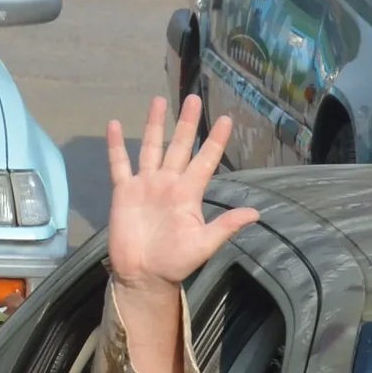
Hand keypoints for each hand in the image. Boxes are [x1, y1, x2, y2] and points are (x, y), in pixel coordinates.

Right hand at [103, 96, 258, 372]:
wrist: (144, 275)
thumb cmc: (176, 262)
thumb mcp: (204, 244)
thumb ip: (226, 225)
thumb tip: (256, 214)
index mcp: (189, 193)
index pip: (205, 160)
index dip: (215, 141)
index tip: (225, 119)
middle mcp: (169, 183)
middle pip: (179, 146)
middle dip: (187, 122)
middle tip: (194, 97)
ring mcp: (146, 185)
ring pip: (152, 148)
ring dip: (156, 125)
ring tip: (160, 100)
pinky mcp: (124, 192)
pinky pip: (119, 164)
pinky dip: (117, 145)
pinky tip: (115, 125)